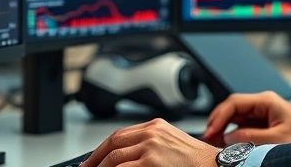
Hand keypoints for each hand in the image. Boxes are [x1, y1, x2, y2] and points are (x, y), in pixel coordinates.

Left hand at [81, 118, 218, 166]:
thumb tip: (127, 157)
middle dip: (95, 159)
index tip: (93, 160)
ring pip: (113, 159)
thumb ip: (150, 145)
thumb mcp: (172, 144)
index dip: (101, 149)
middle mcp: (151, 133)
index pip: (119, 135)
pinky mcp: (150, 163)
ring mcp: (150, 148)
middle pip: (112, 143)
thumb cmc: (197, 161)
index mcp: (156, 126)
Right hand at [202, 91, 290, 146]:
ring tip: (215, 144)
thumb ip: (250, 137)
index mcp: (266, 101)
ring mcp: (263, 113)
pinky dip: (234, 135)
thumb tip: (227, 138)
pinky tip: (228, 145)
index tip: (210, 131)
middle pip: (232, 109)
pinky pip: (243, 126)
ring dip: (224, 130)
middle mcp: (263, 104)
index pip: (234, 102)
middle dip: (218, 123)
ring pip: (236, 118)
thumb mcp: (276, 139)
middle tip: (208, 139)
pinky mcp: (265, 123)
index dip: (219, 116)